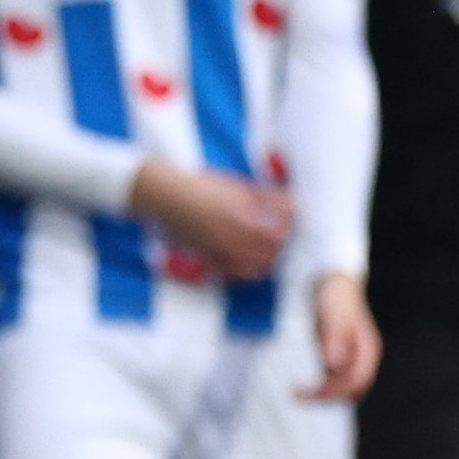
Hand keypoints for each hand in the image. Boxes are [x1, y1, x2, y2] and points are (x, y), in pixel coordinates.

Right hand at [128, 159, 292, 284]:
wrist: (165, 195)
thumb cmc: (201, 185)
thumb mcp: (238, 185)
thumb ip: (266, 197)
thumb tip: (293, 204)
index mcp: (243, 216)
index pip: (281, 228)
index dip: (290, 222)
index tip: (290, 214)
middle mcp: (232, 237)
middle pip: (272, 250)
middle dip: (281, 241)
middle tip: (281, 229)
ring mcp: (219, 251)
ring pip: (256, 266)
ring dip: (266, 258)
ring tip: (267, 246)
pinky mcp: (207, 258)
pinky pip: (233, 273)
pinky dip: (245, 269)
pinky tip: (247, 258)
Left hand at [298, 269, 380, 401]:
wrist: (333, 284)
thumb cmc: (335, 297)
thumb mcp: (333, 315)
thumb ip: (335, 337)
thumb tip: (334, 364)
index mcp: (368, 350)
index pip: (357, 380)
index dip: (336, 390)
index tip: (311, 391)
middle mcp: (363, 358)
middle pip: (351, 390)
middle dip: (327, 396)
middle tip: (296, 394)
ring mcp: (351, 359)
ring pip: (341, 389)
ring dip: (322, 395)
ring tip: (295, 393)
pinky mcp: (338, 359)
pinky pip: (332, 382)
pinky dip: (319, 388)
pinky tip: (299, 386)